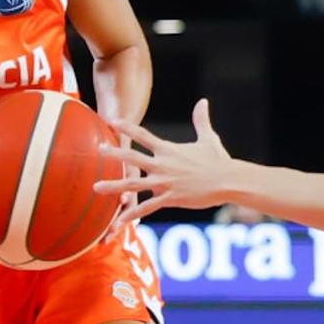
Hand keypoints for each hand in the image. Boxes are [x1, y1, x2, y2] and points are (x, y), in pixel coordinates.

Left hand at [93, 100, 235, 224]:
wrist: (227, 180)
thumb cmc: (218, 160)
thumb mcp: (208, 138)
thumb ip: (201, 120)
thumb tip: (203, 102)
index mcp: (169, 149)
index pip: (144, 135)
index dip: (127, 127)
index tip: (113, 121)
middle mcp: (163, 164)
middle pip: (133, 157)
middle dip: (114, 154)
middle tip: (98, 149)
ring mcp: (165, 182)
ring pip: (134, 184)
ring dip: (114, 185)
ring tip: (96, 187)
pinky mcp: (170, 198)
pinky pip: (146, 207)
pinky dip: (131, 214)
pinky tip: (117, 221)